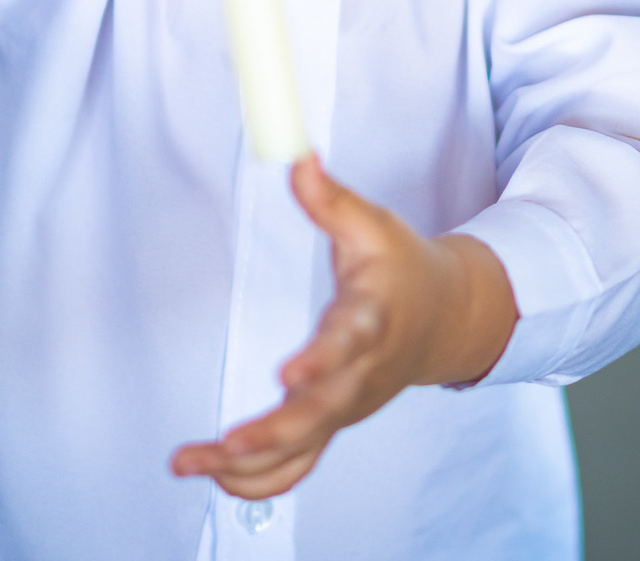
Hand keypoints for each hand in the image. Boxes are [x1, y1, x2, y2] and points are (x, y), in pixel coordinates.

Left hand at [170, 154, 517, 501]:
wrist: (445, 316)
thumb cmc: (403, 270)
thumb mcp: (372, 224)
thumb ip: (330, 198)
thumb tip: (297, 158)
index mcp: (371, 319)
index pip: (348, 343)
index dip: (320, 360)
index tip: (289, 374)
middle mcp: (360, 373)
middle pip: (320, 414)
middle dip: (272, 433)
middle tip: (226, 443)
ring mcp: (347, 406)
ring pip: (303, 448)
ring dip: (250, 466)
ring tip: (194, 462)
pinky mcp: (334, 422)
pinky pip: (298, 465)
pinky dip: (259, 480)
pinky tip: (214, 477)